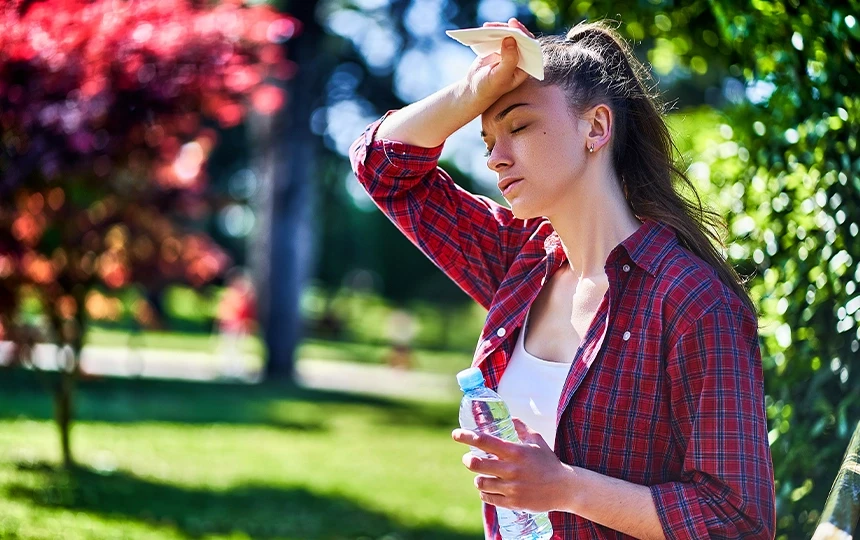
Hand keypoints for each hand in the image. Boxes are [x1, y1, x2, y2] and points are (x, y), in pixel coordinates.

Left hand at [452, 417, 572, 512]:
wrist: (564, 488)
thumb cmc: (549, 462)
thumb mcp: (537, 440)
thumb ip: (521, 427)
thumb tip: (510, 417)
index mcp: (515, 451)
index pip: (484, 441)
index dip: (466, 436)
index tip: (455, 434)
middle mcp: (511, 469)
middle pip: (476, 464)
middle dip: (467, 460)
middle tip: (468, 459)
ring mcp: (511, 487)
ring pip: (480, 482)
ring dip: (478, 478)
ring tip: (481, 476)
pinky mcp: (513, 503)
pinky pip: (488, 498)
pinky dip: (484, 493)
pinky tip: (488, 489)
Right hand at [458, 18, 533, 107]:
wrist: (475, 89)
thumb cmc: (490, 87)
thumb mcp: (500, 76)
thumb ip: (508, 60)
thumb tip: (511, 39)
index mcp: (526, 66)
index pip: (530, 47)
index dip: (525, 35)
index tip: (516, 28)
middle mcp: (520, 57)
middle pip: (521, 37)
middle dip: (513, 28)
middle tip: (507, 22)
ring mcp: (509, 51)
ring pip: (509, 34)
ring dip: (501, 28)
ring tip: (488, 26)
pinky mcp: (499, 47)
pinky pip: (499, 35)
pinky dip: (493, 30)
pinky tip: (486, 28)